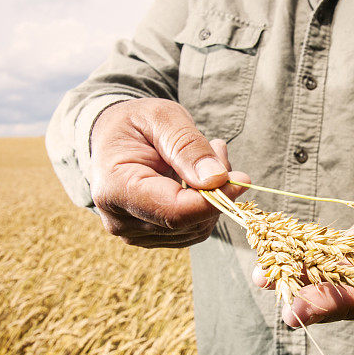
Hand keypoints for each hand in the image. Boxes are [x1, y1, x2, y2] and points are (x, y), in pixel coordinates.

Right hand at [89, 98, 248, 247]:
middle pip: (188, 222)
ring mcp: (134, 233)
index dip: (214, 200)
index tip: (241, 179)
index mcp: (115, 188)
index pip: (174, 211)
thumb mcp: (162, 117)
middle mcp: (119, 220)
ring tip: (209, 157)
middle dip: (216, 191)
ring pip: (195, 229)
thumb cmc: (134, 123)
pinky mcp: (149, 237)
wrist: (111, 137)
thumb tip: (217, 179)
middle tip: (218, 150)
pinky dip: (205, 206)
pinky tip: (200, 178)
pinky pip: (192, 230)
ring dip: (213, 197)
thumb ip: (188, 146)